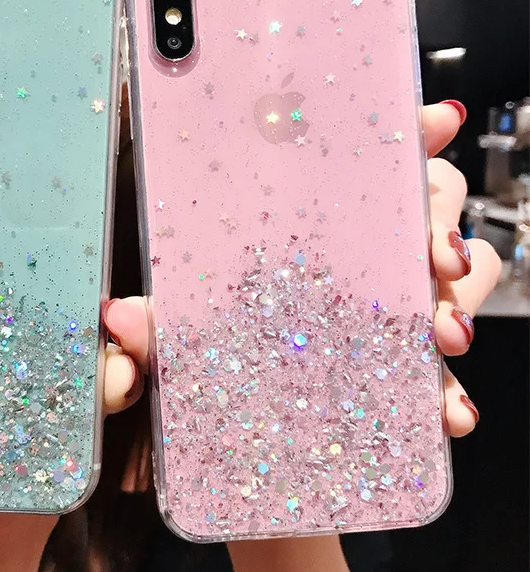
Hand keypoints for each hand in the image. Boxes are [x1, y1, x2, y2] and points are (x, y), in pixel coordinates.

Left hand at [104, 102, 501, 437]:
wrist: (201, 451)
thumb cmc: (180, 367)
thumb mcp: (159, 340)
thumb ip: (146, 329)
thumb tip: (119, 317)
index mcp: (286, 225)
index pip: (352, 161)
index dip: (402, 134)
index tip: (434, 121)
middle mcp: (335, 257)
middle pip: (418, 209)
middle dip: (439, 222)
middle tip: (435, 254)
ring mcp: (364, 311)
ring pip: (442, 284)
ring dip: (453, 303)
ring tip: (444, 335)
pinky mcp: (380, 370)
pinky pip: (431, 372)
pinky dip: (446, 391)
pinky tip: (448, 413)